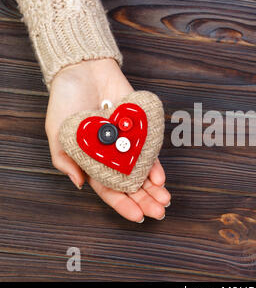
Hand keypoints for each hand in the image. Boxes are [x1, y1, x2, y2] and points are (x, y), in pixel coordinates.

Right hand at [45, 58, 169, 222]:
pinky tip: (160, 177)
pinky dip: (156, 163)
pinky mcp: (140, 128)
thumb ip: (65, 159)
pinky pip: (150, 149)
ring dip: (155, 187)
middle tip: (159, 213)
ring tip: (165, 200)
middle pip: (131, 184)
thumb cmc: (66, 101)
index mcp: (92, 162)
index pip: (109, 190)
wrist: (84, 70)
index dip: (123, 205)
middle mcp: (113, 156)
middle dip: (145, 200)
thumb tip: (79, 183)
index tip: (137, 217)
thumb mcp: (58, 132)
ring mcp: (128, 143)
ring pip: (144, 170)